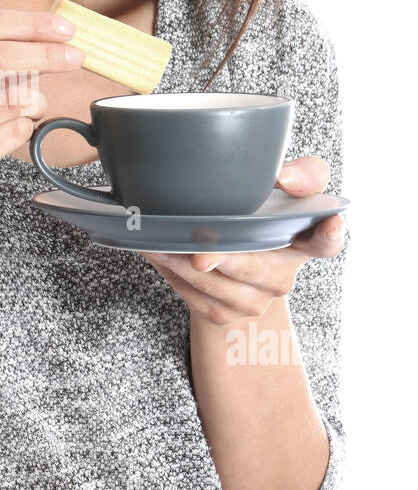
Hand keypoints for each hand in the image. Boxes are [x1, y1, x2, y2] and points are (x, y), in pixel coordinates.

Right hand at [0, 7, 84, 229]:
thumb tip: (47, 36)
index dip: (28, 23)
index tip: (64, 29)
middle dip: (45, 53)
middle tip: (75, 57)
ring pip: (12, 98)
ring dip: (36, 101)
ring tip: (31, 109)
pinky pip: (14, 132)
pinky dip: (26, 129)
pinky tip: (10, 134)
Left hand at [140, 156, 345, 325]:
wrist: (227, 268)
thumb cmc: (252, 220)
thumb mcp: (274, 192)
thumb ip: (296, 175)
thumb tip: (284, 176)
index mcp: (301, 242)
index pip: (327, 241)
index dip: (331, 233)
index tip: (331, 222)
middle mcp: (282, 276)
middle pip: (255, 267)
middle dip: (227, 259)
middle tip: (200, 252)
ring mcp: (255, 300)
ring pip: (217, 285)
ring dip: (184, 264)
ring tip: (160, 243)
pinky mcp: (225, 314)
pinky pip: (195, 296)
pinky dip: (172, 274)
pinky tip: (158, 254)